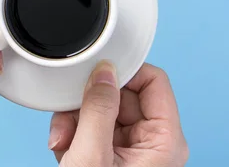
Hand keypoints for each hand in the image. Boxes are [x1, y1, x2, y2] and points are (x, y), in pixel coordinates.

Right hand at [48, 62, 188, 166]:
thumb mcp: (92, 155)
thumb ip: (98, 108)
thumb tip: (104, 72)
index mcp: (165, 141)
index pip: (154, 81)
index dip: (125, 71)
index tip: (97, 70)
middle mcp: (154, 143)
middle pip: (123, 95)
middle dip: (89, 103)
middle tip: (67, 117)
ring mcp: (134, 152)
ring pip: (104, 110)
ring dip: (76, 120)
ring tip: (63, 141)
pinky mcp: (115, 157)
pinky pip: (96, 127)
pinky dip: (76, 133)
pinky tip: (65, 149)